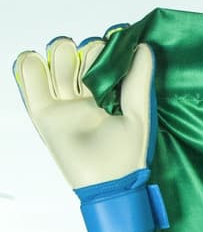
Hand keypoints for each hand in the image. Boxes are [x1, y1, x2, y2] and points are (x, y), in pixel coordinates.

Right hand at [12, 29, 167, 231]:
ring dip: (64, 58)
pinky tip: (44, 67)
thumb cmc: (128, 156)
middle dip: (84, 55)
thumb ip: (139, 81)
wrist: (109, 184)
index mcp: (102, 94)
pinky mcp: (44, 113)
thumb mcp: (138, 115)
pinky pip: (29, 76)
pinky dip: (31, 65)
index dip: (102, 52)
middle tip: (95, 80)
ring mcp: (61, 102)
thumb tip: (143, 47)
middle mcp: (80, 95)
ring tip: (77, 82)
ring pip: (54, 59)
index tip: (112, 63)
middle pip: (72, 53)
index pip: (95, 54)